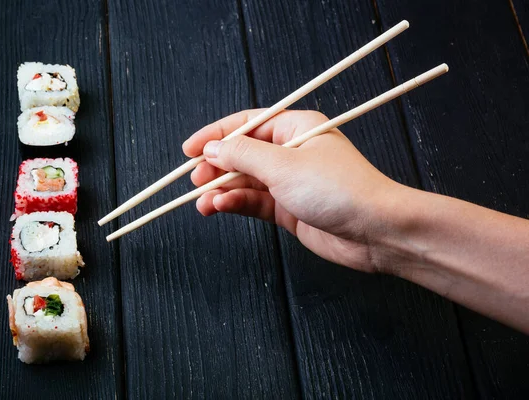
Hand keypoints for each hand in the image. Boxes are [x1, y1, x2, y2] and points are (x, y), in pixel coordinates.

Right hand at [183, 109, 400, 272]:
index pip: (246, 125)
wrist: (376, 231)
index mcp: (295, 129)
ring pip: (246, 183)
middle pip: (242, 155)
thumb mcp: (283, 165)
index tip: (189, 150)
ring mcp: (290, 183)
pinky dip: (237, 205)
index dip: (215, 135)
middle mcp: (291, 153)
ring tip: (203, 203)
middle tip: (194, 181)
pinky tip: (221, 208)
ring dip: (223, 191)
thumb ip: (243, 155)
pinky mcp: (290, 210)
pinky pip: (255, 203)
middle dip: (216, 168)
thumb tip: (212, 148)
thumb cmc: (337, 189)